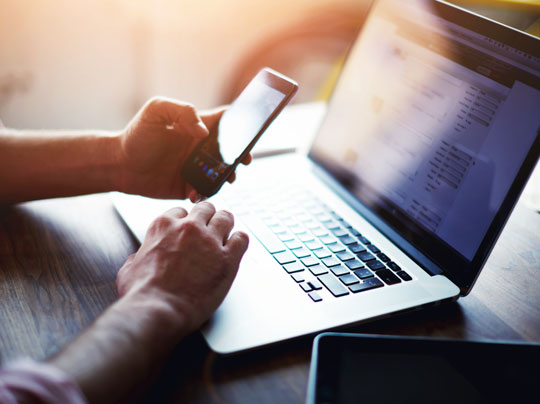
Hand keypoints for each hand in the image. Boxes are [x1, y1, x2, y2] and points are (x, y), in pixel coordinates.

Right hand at [116, 201, 248, 333]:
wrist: (158, 311)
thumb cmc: (142, 294)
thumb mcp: (130, 267)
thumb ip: (139, 256)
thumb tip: (139, 258)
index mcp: (164, 226)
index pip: (181, 211)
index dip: (186, 221)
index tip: (189, 230)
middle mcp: (189, 228)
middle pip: (206, 208)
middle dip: (208, 217)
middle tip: (210, 228)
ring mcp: (210, 241)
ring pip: (226, 218)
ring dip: (226, 225)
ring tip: (226, 234)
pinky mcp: (228, 259)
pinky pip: (242, 239)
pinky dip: (240, 241)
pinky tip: (236, 248)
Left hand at [117, 96, 251, 201]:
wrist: (119, 165)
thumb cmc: (137, 135)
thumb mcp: (156, 110)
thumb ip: (183, 111)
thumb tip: (204, 132)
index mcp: (197, 126)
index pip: (226, 121)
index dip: (242, 123)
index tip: (251, 130)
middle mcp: (200, 147)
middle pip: (231, 149)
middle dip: (242, 154)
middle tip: (244, 160)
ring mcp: (196, 168)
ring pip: (223, 172)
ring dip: (229, 176)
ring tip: (227, 178)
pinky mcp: (189, 186)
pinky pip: (206, 190)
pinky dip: (207, 192)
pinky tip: (197, 191)